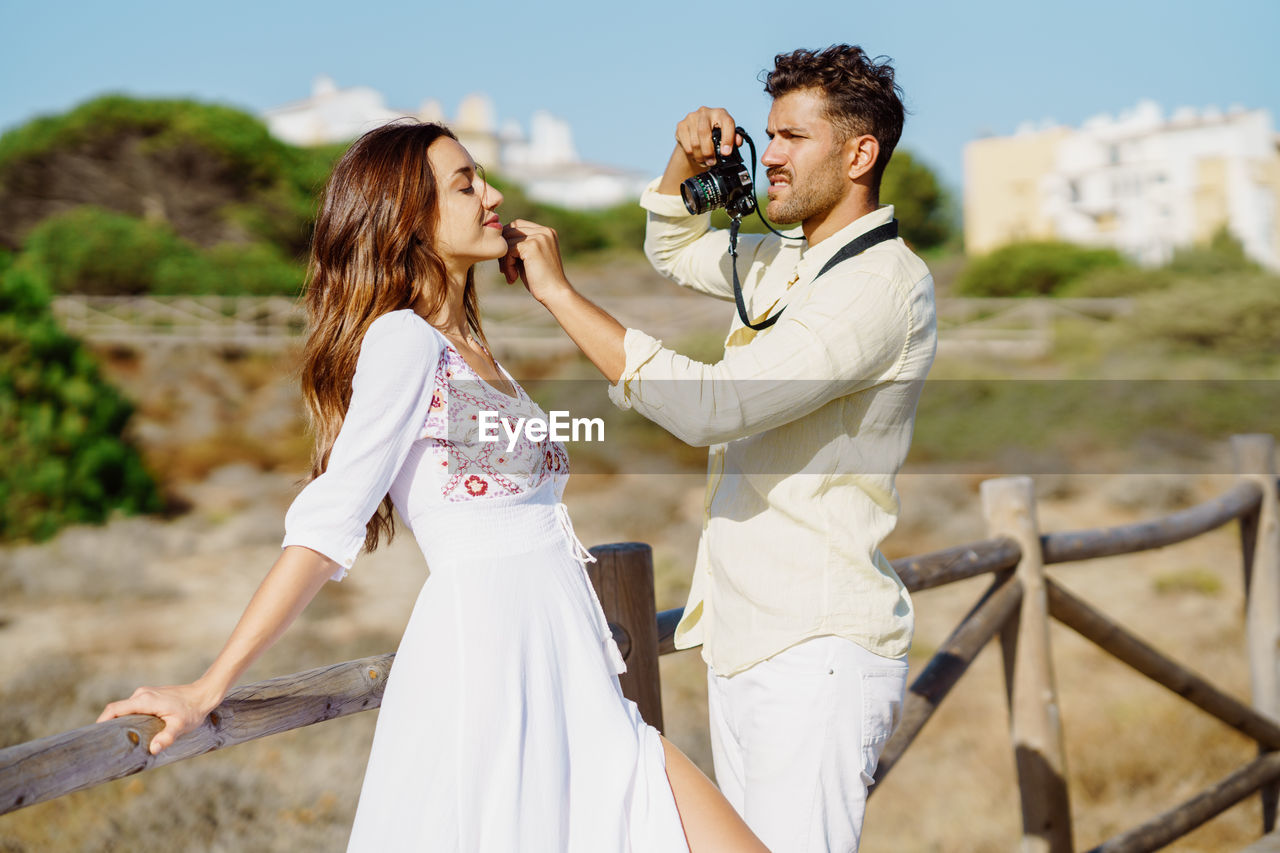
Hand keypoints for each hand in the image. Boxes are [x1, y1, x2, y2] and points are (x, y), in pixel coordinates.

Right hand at [97, 681, 222, 754]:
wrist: (204, 694)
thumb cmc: (192, 711)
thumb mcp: (180, 726)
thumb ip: (167, 737)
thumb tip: (153, 749)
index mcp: (144, 700)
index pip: (114, 709)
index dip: (101, 722)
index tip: (94, 736)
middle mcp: (142, 694)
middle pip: (116, 710)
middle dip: (107, 725)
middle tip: (103, 744)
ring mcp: (145, 694)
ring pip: (124, 708)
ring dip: (118, 722)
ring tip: (116, 741)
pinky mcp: (150, 696)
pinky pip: (132, 707)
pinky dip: (127, 718)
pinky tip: (131, 731)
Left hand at [500, 219, 571, 303]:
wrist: (555, 294)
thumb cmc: (542, 280)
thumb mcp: (530, 258)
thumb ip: (519, 246)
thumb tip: (498, 238)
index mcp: (546, 232)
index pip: (517, 225)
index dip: (507, 241)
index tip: (507, 262)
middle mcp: (545, 231)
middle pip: (510, 230)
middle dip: (503, 250)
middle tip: (505, 270)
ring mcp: (539, 237)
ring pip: (508, 240)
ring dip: (504, 260)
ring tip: (510, 275)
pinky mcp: (533, 246)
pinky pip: (509, 250)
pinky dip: (507, 265)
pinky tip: (513, 277)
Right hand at [675, 107, 742, 167]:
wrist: (696, 133)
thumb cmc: (715, 134)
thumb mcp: (727, 136)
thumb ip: (734, 138)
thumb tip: (738, 142)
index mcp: (720, 113)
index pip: (726, 123)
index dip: (728, 139)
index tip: (726, 153)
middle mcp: (705, 112)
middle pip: (704, 132)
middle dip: (708, 151)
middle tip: (712, 162)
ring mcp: (691, 117)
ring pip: (694, 141)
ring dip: (700, 156)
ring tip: (705, 161)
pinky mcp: (681, 125)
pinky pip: (686, 145)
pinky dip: (692, 155)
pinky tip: (696, 156)